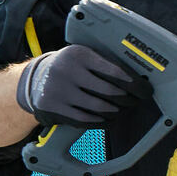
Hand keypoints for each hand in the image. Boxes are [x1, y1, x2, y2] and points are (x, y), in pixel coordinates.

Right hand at [15, 45, 146, 128]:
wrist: (34, 78)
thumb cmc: (68, 66)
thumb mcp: (82, 56)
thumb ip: (103, 62)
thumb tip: (136, 78)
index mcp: (78, 54)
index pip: (114, 70)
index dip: (132, 82)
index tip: (142, 88)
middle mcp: (66, 70)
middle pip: (108, 90)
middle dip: (127, 98)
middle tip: (135, 100)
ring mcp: (57, 89)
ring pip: (98, 106)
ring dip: (115, 111)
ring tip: (122, 109)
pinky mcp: (51, 106)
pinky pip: (83, 118)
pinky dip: (100, 121)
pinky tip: (107, 118)